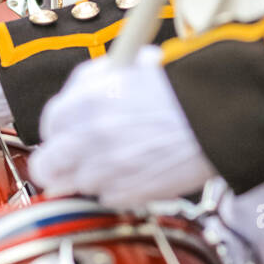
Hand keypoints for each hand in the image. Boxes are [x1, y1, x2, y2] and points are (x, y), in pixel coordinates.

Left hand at [29, 47, 215, 206]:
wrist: (218, 116)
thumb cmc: (180, 87)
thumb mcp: (128, 65)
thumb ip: (92, 83)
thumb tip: (75, 98)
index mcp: (87, 101)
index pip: (49, 124)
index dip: (58, 129)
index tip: (66, 132)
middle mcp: (90, 137)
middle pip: (45, 167)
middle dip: (55, 164)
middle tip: (68, 161)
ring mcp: (107, 170)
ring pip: (76, 185)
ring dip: (90, 176)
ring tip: (116, 161)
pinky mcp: (128, 193)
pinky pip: (106, 198)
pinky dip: (116, 188)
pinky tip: (136, 171)